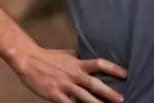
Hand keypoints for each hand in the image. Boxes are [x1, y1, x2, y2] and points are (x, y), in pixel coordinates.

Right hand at [13, 47, 127, 102]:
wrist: (29, 60)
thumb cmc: (48, 57)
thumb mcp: (67, 54)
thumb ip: (79, 59)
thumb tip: (90, 60)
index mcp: (77, 63)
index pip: (98, 64)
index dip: (112, 68)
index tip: (125, 74)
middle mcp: (74, 74)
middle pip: (94, 84)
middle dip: (108, 92)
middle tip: (121, 99)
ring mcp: (65, 86)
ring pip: (84, 97)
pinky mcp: (56, 95)